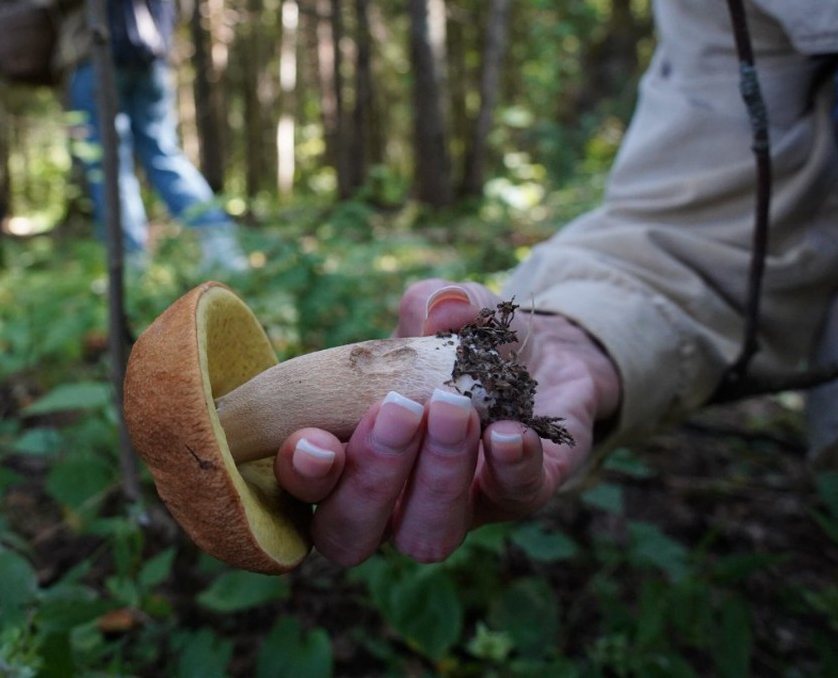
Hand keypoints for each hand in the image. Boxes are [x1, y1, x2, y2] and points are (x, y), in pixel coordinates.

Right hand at [273, 279, 620, 566]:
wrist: (537, 353)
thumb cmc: (459, 339)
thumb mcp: (442, 309)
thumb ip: (433, 302)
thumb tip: (442, 308)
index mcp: (343, 454)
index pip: (302, 491)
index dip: (300, 476)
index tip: (314, 439)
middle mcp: (386, 499)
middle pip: (350, 532)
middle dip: (370, 476)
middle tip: (398, 410)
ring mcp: (452, 508)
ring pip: (426, 535)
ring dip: (436, 476)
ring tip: (454, 409)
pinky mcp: (518, 497)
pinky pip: (511, 499)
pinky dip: (509, 467)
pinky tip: (510, 431)